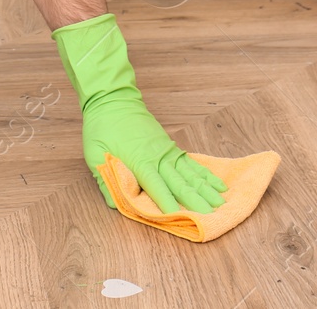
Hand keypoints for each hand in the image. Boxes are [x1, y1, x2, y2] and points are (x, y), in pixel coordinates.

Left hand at [53, 13, 227, 213]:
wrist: (113, 99)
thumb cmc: (102, 128)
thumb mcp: (95, 154)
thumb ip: (105, 180)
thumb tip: (114, 204)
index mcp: (139, 161)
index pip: (156, 186)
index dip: (167, 202)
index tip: (179, 217)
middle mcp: (158, 157)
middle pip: (180, 182)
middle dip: (195, 201)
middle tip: (212, 216)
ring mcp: (167, 151)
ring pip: (190, 174)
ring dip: (206, 189)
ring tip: (222, 203)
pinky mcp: (171, 146)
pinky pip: (191, 163)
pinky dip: (205, 174)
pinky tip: (218, 184)